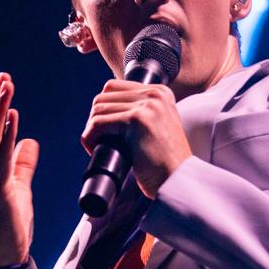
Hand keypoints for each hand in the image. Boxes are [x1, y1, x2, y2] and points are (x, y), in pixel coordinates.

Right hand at [0, 72, 39, 266]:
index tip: (2, 87)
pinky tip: (14, 118)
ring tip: (7, 89)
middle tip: (4, 79)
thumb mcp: (18, 189)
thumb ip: (22, 164)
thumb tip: (30, 140)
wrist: (5, 260)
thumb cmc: (10, 227)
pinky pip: (1, 160)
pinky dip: (7, 136)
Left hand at [81, 79, 192, 198]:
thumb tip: (102, 111)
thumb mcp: (156, 129)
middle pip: (104, 95)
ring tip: (97, 146)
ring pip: (99, 108)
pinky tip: (94, 149)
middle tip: (98, 141)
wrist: (178, 180)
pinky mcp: (137, 119)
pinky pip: (99, 122)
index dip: (103, 109)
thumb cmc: (164, 164)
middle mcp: (156, 94)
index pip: (114, 87)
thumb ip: (140, 114)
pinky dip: (90, 136)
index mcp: (160, 93)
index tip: (104, 132)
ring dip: (91, 129)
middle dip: (95, 119)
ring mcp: (148, 105)